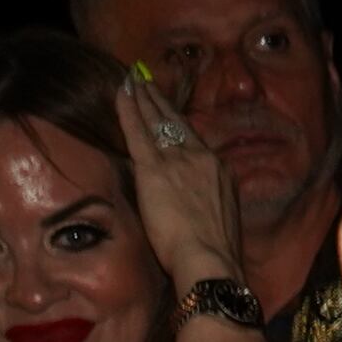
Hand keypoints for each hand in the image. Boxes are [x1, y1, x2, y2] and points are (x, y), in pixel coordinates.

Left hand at [111, 71, 250, 298]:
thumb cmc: (215, 254)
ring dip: (144, 97)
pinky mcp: (156, 169)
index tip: (167, 109)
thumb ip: (207, 202)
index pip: (193, 140)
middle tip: (146, 79)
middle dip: (160, 100)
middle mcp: (202, 158)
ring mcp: (179, 161)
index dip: (177, 122)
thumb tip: (195, 205)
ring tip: (133, 79)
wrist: (211, 262)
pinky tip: (121, 92)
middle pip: (177, 123)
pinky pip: (139, 131)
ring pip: (158, 121)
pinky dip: (129, 109)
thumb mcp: (220, 221)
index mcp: (219, 172)